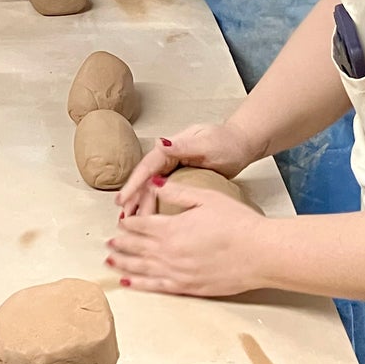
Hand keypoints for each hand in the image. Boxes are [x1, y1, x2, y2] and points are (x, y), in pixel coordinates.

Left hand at [106, 188, 270, 296]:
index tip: (120, 221)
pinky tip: (128, 284)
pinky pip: (156, 287)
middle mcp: (168, 253)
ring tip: (109, 262)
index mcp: (171, 228)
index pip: (140, 225)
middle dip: (120, 244)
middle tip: (107, 242)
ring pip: (141, 269)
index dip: (128, 222)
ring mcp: (177, 272)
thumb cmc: (238, 223)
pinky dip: (139, 285)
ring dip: (123, 265)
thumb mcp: (206, 198)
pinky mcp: (188, 288)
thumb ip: (176, 193)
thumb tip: (154, 184)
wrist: (260, 253)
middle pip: (136, 247)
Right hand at [115, 122, 258, 217]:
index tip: (123, 199)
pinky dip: (153, 203)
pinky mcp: (180, 177)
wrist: (241, 145)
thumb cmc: (227, 143)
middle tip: (124, 216)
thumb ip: (184, 145)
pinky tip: (148, 216)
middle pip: (145, 178)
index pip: (147, 165)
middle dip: (133, 196)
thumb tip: (160, 143)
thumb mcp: (207, 144)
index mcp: (172, 147)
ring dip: (141, 202)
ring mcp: (174, 167)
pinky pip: (161, 191)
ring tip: (131, 220)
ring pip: (152, 186)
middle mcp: (169, 156)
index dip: (134, 183)